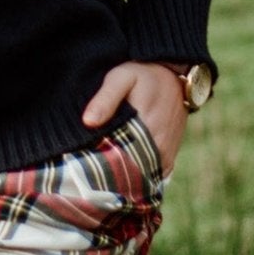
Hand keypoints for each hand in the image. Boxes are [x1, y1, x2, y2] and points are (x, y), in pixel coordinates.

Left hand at [81, 61, 187, 176]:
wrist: (173, 75)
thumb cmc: (144, 75)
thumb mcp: (122, 78)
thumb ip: (105, 99)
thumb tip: (87, 122)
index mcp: (145, 132)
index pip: (117, 163)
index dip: (96, 167)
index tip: (80, 167)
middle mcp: (158, 150)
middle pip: (127, 175)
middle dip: (106, 176)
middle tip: (84, 172)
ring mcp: (165, 157)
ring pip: (138, 179)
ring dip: (120, 178)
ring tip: (97, 173)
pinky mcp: (168, 160)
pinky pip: (148, 177)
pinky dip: (134, 177)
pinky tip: (117, 172)